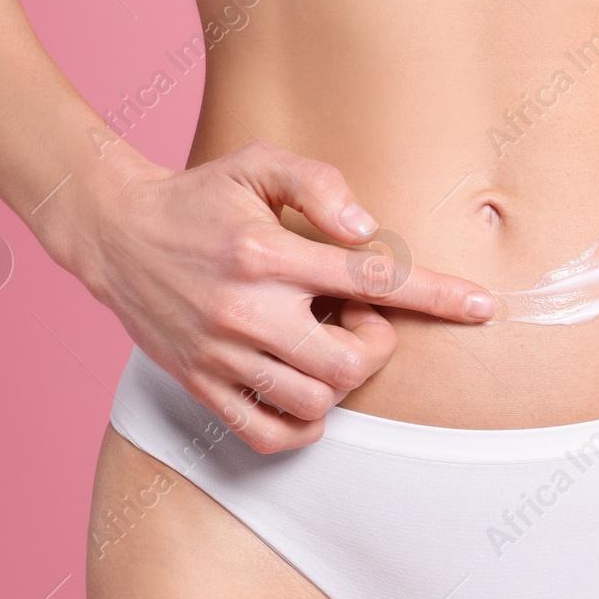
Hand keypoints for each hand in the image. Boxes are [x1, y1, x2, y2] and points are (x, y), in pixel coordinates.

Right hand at [61, 140, 494, 452]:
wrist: (115, 231)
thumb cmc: (202, 196)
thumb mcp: (259, 163)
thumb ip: (318, 185)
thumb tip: (366, 230)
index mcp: (268, 254)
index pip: (372, 281)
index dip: (436, 296)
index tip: (482, 307)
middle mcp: (245, 310)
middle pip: (349, 363)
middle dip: (375, 346)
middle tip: (356, 319)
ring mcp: (220, 355)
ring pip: (315, 401)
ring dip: (338, 380)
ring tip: (321, 343)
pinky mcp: (201, 386)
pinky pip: (270, 435)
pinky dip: (304, 424)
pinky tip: (305, 388)